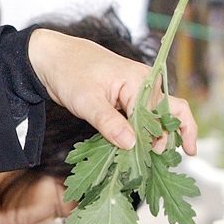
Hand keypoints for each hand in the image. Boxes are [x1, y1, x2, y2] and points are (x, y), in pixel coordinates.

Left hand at [26, 28, 197, 154]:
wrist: (56, 58)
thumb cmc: (70, 73)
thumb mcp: (87, 102)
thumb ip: (109, 123)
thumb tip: (131, 144)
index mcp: (140, 81)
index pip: (154, 118)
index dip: (150, 142)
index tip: (142, 161)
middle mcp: (146, 83)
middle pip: (168, 115)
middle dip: (166, 139)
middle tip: (158, 165)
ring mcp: (140, 89)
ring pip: (159, 116)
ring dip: (159, 137)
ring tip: (155, 161)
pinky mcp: (130, 96)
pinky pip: (144, 115)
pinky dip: (144, 131)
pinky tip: (140, 148)